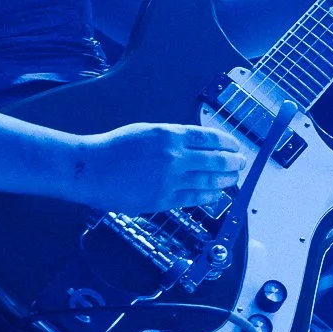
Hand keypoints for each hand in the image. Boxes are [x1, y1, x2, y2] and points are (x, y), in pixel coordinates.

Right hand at [68, 123, 249, 214]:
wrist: (91, 169)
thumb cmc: (114, 147)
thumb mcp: (147, 131)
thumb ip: (174, 138)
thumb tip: (198, 146)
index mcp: (170, 135)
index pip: (209, 138)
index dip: (227, 143)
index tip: (235, 146)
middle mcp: (174, 157)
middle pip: (215, 161)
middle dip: (233, 163)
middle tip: (241, 164)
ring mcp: (169, 181)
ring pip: (208, 182)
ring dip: (225, 181)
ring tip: (233, 179)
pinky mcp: (162, 200)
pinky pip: (193, 199)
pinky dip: (208, 196)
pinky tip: (216, 194)